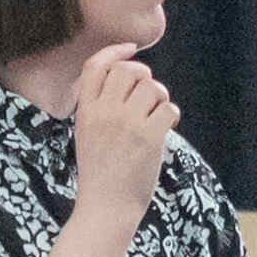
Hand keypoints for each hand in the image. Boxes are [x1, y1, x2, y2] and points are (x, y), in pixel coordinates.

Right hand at [71, 45, 179, 226]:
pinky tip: (165, 127)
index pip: (95, 66)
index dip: (114, 51)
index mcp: (85, 111)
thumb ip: (100, 106)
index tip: (131, 49)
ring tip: (157, 114)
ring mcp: (127, 124)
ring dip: (160, 97)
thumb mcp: (87, 133)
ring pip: (152, 87)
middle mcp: (104, 113)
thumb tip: (132, 76)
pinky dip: (171, 115)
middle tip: (148, 95)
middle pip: (128, 70)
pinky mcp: (149, 138)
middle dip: (144, 76)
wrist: (106, 207)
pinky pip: (168, 108)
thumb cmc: (100, 171)